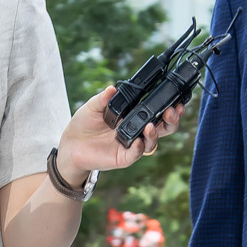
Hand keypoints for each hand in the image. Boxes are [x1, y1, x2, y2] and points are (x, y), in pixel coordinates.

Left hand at [58, 87, 185, 181]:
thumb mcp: (92, 106)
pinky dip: (139, 148)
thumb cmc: (83, 124)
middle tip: (172, 111)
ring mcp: (131, 145)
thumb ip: (103, 98)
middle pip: (163, 128)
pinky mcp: (123, 157)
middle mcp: (136, 131)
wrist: (70, 145)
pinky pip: (136, 154)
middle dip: (172, 120)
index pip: (157, 111)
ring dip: (155, 133)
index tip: (176, 100)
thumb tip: (112, 88)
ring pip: (152, 142)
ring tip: (150, 125)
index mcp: (133, 116)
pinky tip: (139, 141)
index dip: (169, 106)